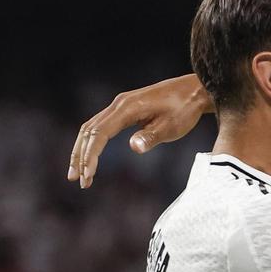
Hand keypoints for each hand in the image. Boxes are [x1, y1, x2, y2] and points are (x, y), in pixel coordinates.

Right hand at [68, 74, 211, 187]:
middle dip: (80, 156)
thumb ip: (151, 137)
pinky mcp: (125, 110)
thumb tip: (133, 147)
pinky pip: (101, 126)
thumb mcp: (172, 127)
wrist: (193, 90)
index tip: (88, 176)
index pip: (100, 133)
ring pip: (92, 128)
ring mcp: (120, 106)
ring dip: (82, 150)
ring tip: (77, 174)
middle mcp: (118, 104)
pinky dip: (92, 142)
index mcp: (127, 108)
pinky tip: (90, 156)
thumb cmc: (184, 109)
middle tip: (77, 180)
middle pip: (89, 131)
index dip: (91, 155)